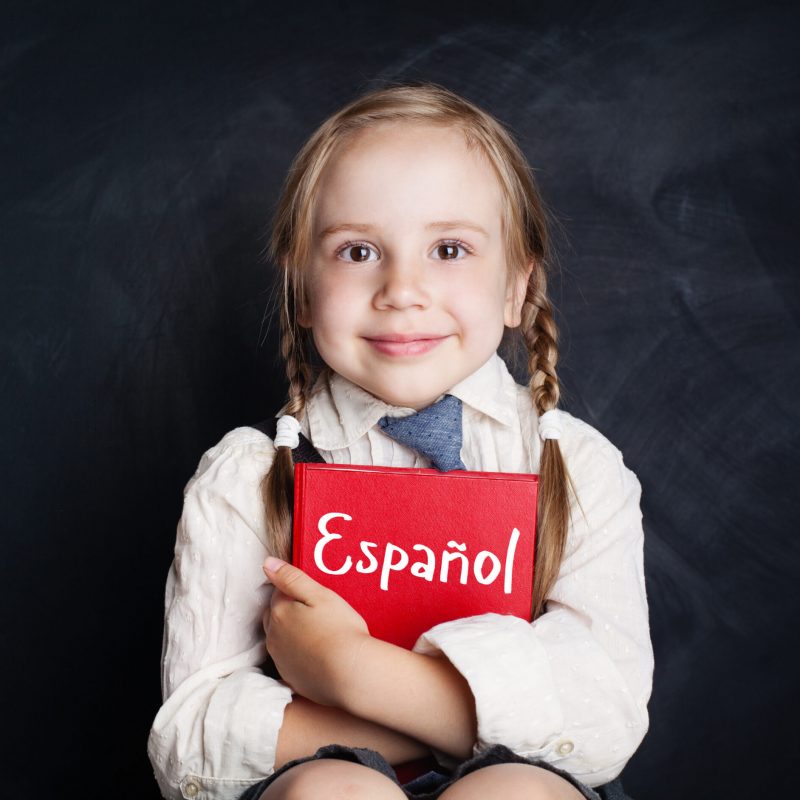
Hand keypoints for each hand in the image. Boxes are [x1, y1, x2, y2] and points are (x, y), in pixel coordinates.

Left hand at [262, 557, 369, 706]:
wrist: (350, 672)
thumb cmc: (340, 629)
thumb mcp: (320, 595)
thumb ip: (291, 578)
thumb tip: (267, 564)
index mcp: (279, 612)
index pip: (278, 593)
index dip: (293, 591)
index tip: (310, 595)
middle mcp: (273, 637)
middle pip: (274, 617)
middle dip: (287, 612)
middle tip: (312, 612)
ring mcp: (280, 660)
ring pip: (279, 639)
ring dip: (290, 634)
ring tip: (315, 632)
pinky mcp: (290, 678)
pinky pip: (288, 660)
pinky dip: (297, 654)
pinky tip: (315, 653)